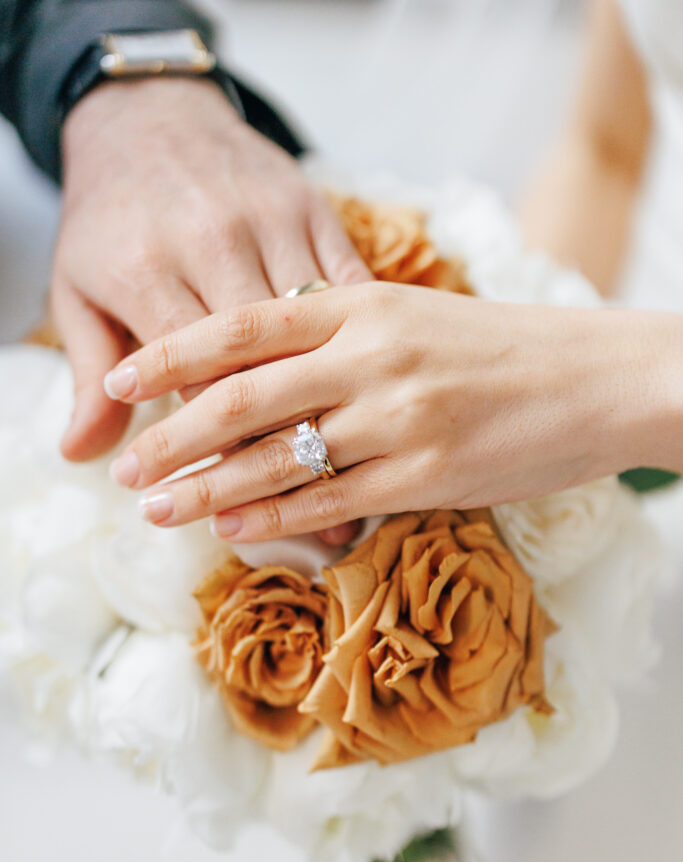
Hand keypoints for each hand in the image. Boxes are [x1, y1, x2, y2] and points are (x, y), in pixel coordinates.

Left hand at [53, 76, 370, 461]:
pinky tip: (364, 398)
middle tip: (287, 489)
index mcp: (148, 267)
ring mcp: (274, 222)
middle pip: (257, 361)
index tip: (222, 491)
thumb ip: (86, 372)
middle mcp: (216, 242)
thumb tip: (82, 455)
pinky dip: (355, 347)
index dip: (213, 442)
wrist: (151, 115)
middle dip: (272, 435)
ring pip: (310, 333)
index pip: (192, 377)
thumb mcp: (78, 291)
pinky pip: (345, 289)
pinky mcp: (316, 210)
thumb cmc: (110, 218)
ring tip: (334, 466)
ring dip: (322, 407)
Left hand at [104, 282, 675, 540]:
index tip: (120, 379)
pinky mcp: (427, 474)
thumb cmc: (503, 350)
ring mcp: (398, 417)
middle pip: (239, 398)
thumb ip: (341, 339)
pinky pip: (330, 500)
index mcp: (362, 303)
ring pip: (275, 458)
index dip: (169, 353)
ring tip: (158, 509)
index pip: (240, 326)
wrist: (598, 378)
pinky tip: (232, 531)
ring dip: (207, 489)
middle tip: (126, 469)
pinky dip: (273, 519)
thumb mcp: (415, 319)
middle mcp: (371, 355)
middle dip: (169, 436)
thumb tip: (261, 374)